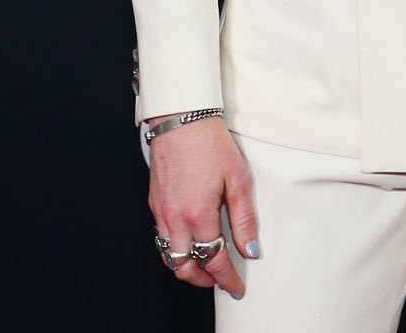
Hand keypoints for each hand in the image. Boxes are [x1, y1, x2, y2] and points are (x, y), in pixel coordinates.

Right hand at [147, 117, 259, 299]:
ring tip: (206, 265)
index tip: (236, 287)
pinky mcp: (154, 203)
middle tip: (221, 280)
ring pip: (168, 256)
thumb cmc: (210, 143)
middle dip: (203, 280)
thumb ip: (244, 219)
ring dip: (187, 267)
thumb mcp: (239, 179)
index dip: (226, 279)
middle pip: (184, 267)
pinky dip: (176, 249)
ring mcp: (161, 212)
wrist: (181, 118)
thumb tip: (250, 249)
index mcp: (198, 214)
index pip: (212, 260)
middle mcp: (174, 218)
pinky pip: (162, 238)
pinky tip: (191, 241)